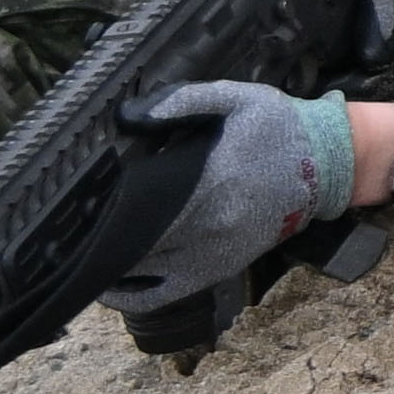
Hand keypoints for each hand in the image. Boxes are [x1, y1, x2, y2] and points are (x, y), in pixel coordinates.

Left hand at [96, 84, 356, 332]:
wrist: (328, 165)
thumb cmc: (279, 128)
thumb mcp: (237, 97)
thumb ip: (183, 100)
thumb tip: (127, 116)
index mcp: (207, 179)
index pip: (137, 203)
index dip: (98, 209)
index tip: (72, 203)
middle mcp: (206, 222)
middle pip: (132, 239)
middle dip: (95, 237)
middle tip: (65, 229)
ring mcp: (212, 251)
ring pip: (141, 269)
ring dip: (107, 264)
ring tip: (78, 252)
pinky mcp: (218, 268)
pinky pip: (165, 293)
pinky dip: (132, 295)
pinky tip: (111, 285)